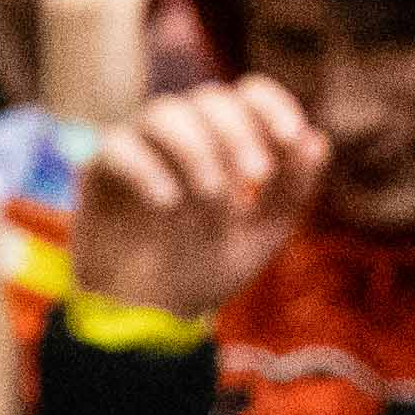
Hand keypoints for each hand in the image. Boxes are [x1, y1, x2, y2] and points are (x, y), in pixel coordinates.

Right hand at [67, 77, 320, 325]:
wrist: (146, 319)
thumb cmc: (204, 270)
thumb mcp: (261, 236)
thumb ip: (291, 191)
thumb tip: (316, 140)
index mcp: (221, 140)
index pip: (248, 94)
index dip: (272, 106)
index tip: (291, 138)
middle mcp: (180, 134)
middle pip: (208, 98)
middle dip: (237, 133)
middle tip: (255, 176)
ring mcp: (137, 149)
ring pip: (163, 112)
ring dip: (196, 147)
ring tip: (213, 194)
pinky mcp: (97, 172)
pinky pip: (116, 146)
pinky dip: (145, 168)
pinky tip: (167, 203)